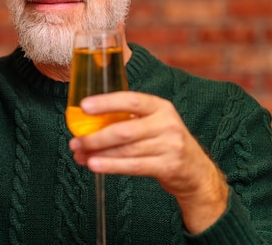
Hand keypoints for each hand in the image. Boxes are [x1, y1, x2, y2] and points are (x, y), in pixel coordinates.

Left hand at [68, 91, 228, 233]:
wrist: (196, 171)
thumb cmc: (164, 142)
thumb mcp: (153, 123)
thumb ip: (127, 119)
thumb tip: (87, 122)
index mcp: (160, 107)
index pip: (131, 100)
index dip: (106, 102)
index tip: (84, 106)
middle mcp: (167, 123)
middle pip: (124, 130)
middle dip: (95, 137)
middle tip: (75, 141)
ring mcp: (170, 146)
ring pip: (126, 150)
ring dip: (98, 153)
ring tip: (79, 155)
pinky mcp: (169, 166)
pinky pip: (134, 166)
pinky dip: (111, 166)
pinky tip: (94, 165)